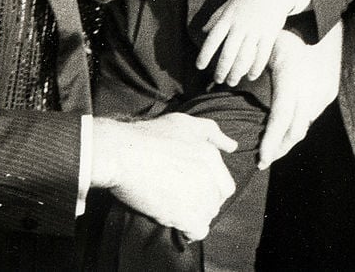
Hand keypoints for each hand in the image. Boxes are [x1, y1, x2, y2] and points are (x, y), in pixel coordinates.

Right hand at [91, 113, 236, 240]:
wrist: (122, 153)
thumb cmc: (148, 135)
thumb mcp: (184, 123)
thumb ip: (212, 133)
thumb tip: (232, 146)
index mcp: (211, 155)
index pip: (225, 184)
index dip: (210, 188)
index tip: (193, 188)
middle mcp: (209, 175)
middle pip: (216, 201)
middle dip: (203, 202)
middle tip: (182, 199)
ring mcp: (198, 195)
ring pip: (207, 216)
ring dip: (195, 215)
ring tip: (176, 209)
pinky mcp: (185, 214)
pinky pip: (198, 230)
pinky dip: (189, 231)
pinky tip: (177, 223)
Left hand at [196, 0, 310, 86]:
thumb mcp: (230, 4)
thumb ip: (216, 18)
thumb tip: (203, 31)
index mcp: (228, 17)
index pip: (213, 39)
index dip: (205, 54)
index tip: (200, 67)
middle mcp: (240, 25)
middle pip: (228, 52)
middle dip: (221, 69)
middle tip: (217, 81)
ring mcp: (255, 30)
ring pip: (244, 57)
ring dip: (236, 72)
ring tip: (231, 82)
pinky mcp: (269, 33)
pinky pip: (262, 55)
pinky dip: (255, 68)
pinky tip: (250, 77)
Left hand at [258, 22, 341, 168]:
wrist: (316, 24)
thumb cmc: (282, 35)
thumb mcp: (265, 48)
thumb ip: (249, 68)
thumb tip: (221, 81)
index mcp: (290, 77)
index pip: (281, 118)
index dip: (271, 142)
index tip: (261, 159)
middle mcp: (309, 87)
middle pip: (295, 130)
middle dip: (279, 149)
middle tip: (262, 161)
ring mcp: (322, 91)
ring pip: (304, 126)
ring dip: (288, 139)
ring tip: (271, 149)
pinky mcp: (329, 92)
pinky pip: (311, 116)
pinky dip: (297, 126)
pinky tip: (285, 132)